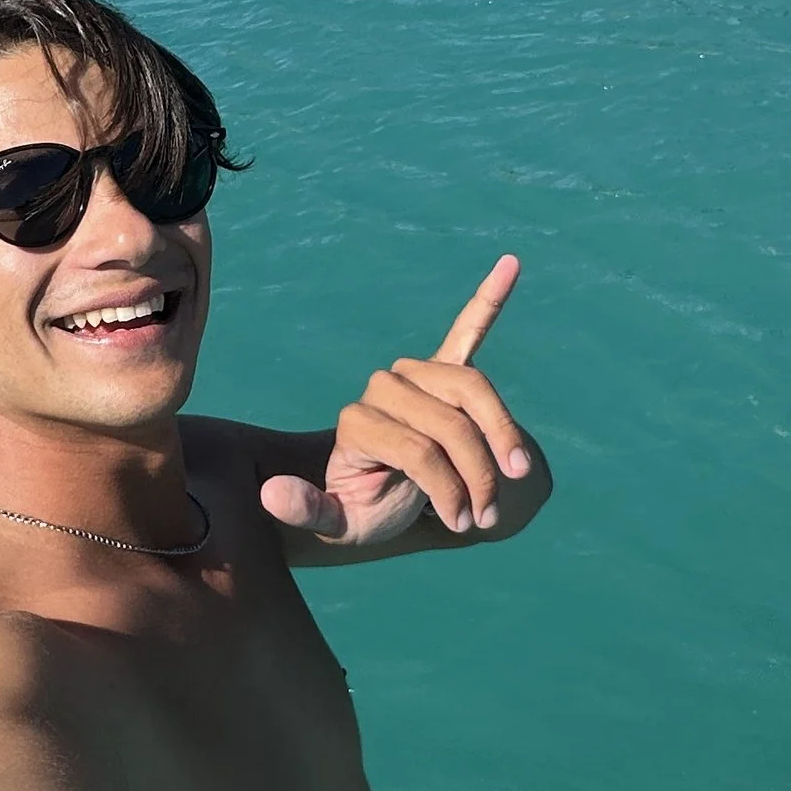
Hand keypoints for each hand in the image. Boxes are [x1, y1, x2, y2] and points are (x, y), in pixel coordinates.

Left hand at [261, 257, 538, 554]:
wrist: (386, 495)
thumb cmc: (366, 511)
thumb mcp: (336, 524)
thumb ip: (306, 511)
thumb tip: (271, 494)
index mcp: (357, 421)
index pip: (418, 448)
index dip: (448, 489)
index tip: (460, 524)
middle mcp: (384, 388)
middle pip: (451, 423)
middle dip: (479, 473)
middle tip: (487, 516)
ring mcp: (416, 375)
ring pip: (473, 389)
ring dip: (502, 432)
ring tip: (519, 473)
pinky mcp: (444, 368)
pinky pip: (468, 330)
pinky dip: (489, 298)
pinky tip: (511, 266)